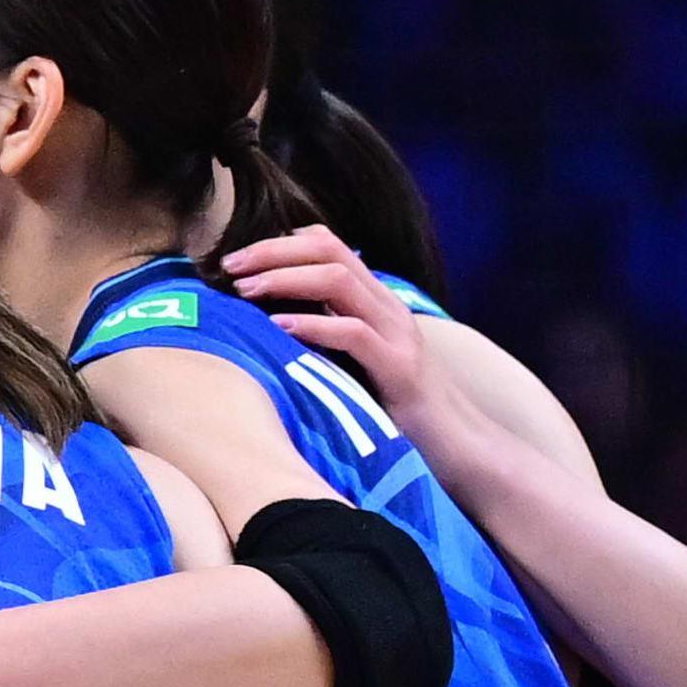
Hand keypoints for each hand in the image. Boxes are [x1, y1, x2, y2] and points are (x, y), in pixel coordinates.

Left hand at [221, 227, 436, 414]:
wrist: (457, 443)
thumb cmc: (396, 409)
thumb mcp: (354, 362)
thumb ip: (325, 337)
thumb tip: (264, 328)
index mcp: (374, 301)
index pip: (328, 244)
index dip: (280, 243)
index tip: (237, 261)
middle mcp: (385, 307)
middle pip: (328, 250)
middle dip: (273, 252)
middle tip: (230, 267)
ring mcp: (394, 334)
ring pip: (339, 280)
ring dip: (285, 280)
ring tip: (245, 291)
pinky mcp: (398, 368)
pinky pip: (353, 334)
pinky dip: (313, 326)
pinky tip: (279, 329)